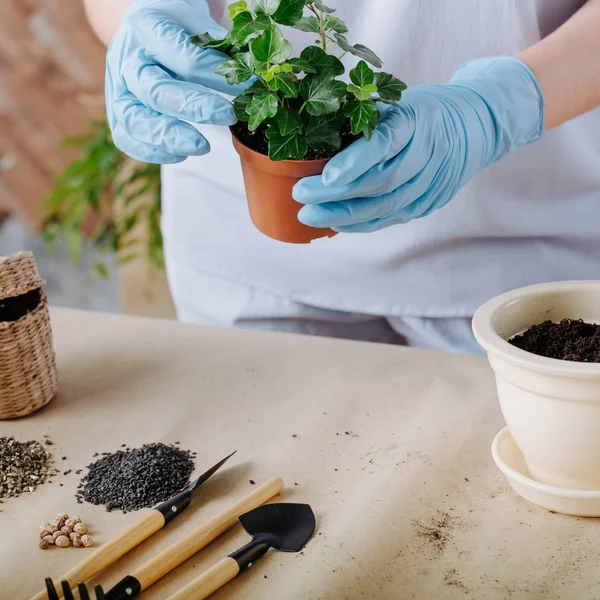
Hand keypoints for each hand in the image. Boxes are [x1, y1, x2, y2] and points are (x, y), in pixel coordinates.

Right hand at [106, 0, 247, 163]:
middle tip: (228, 116)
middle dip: (195, 108)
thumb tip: (253, 79)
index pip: (183, 57)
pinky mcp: (117, 110)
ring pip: (133, 120)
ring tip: (202, 146)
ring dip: (169, 138)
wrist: (141, 23)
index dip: (218, 75)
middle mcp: (126, 59)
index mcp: (148, 29)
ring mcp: (117, 87)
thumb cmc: (175, 25)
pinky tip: (181, 154)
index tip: (249, 86)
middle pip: (156, 92)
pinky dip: (152, 152)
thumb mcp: (198, 23)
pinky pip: (126, 138)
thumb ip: (220, 50)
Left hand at [294, 57, 543, 232]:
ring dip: (344, 215)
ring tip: (309, 216)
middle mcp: (429, 153)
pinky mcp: (431, 201)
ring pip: (386, 206)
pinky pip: (393, 217)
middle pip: (381, 182)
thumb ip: (366, 119)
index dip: (354, 162)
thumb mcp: (400, 100)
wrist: (478, 124)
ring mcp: (433, 182)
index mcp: (419, 119)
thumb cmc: (427, 109)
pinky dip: (362, 223)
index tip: (324, 176)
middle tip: (301, 197)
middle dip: (337, 195)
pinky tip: (336, 223)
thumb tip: (316, 139)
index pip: (385, 143)